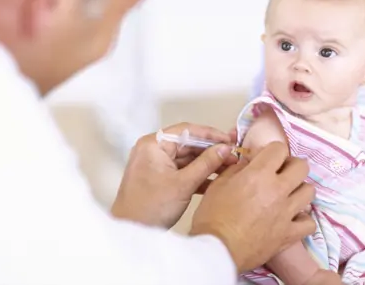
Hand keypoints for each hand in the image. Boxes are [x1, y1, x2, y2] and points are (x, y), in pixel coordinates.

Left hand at [111, 122, 236, 227]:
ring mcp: (155, 163)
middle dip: (211, 151)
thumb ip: (207, 163)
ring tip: (228, 167)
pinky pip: (181, 169)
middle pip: (188, 143)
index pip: (187, 131)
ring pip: (187, 157)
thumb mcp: (184, 184)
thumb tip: (225, 148)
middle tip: (232, 156)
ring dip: (207, 163)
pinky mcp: (159, 177)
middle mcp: (152, 150)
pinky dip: (197, 174)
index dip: (211, 134)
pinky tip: (215, 180)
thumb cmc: (150, 208)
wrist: (132, 233)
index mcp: (153, 144)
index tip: (229, 140)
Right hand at [189, 142, 315, 272]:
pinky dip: (303, 219)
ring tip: (288, 195)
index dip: (273, 151)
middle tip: (281, 173)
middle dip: (292, 166)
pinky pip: (309, 222)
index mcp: (259, 174)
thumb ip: (238, 169)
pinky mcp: (289, 234)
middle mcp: (278, 190)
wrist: (217, 250)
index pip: (280, 148)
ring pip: (309, 191)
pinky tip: (292, 218)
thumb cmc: (212, 217)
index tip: (266, 158)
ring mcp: (287, 212)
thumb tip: (249, 163)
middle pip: (302, 167)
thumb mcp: (219, 184)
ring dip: (300, 190)